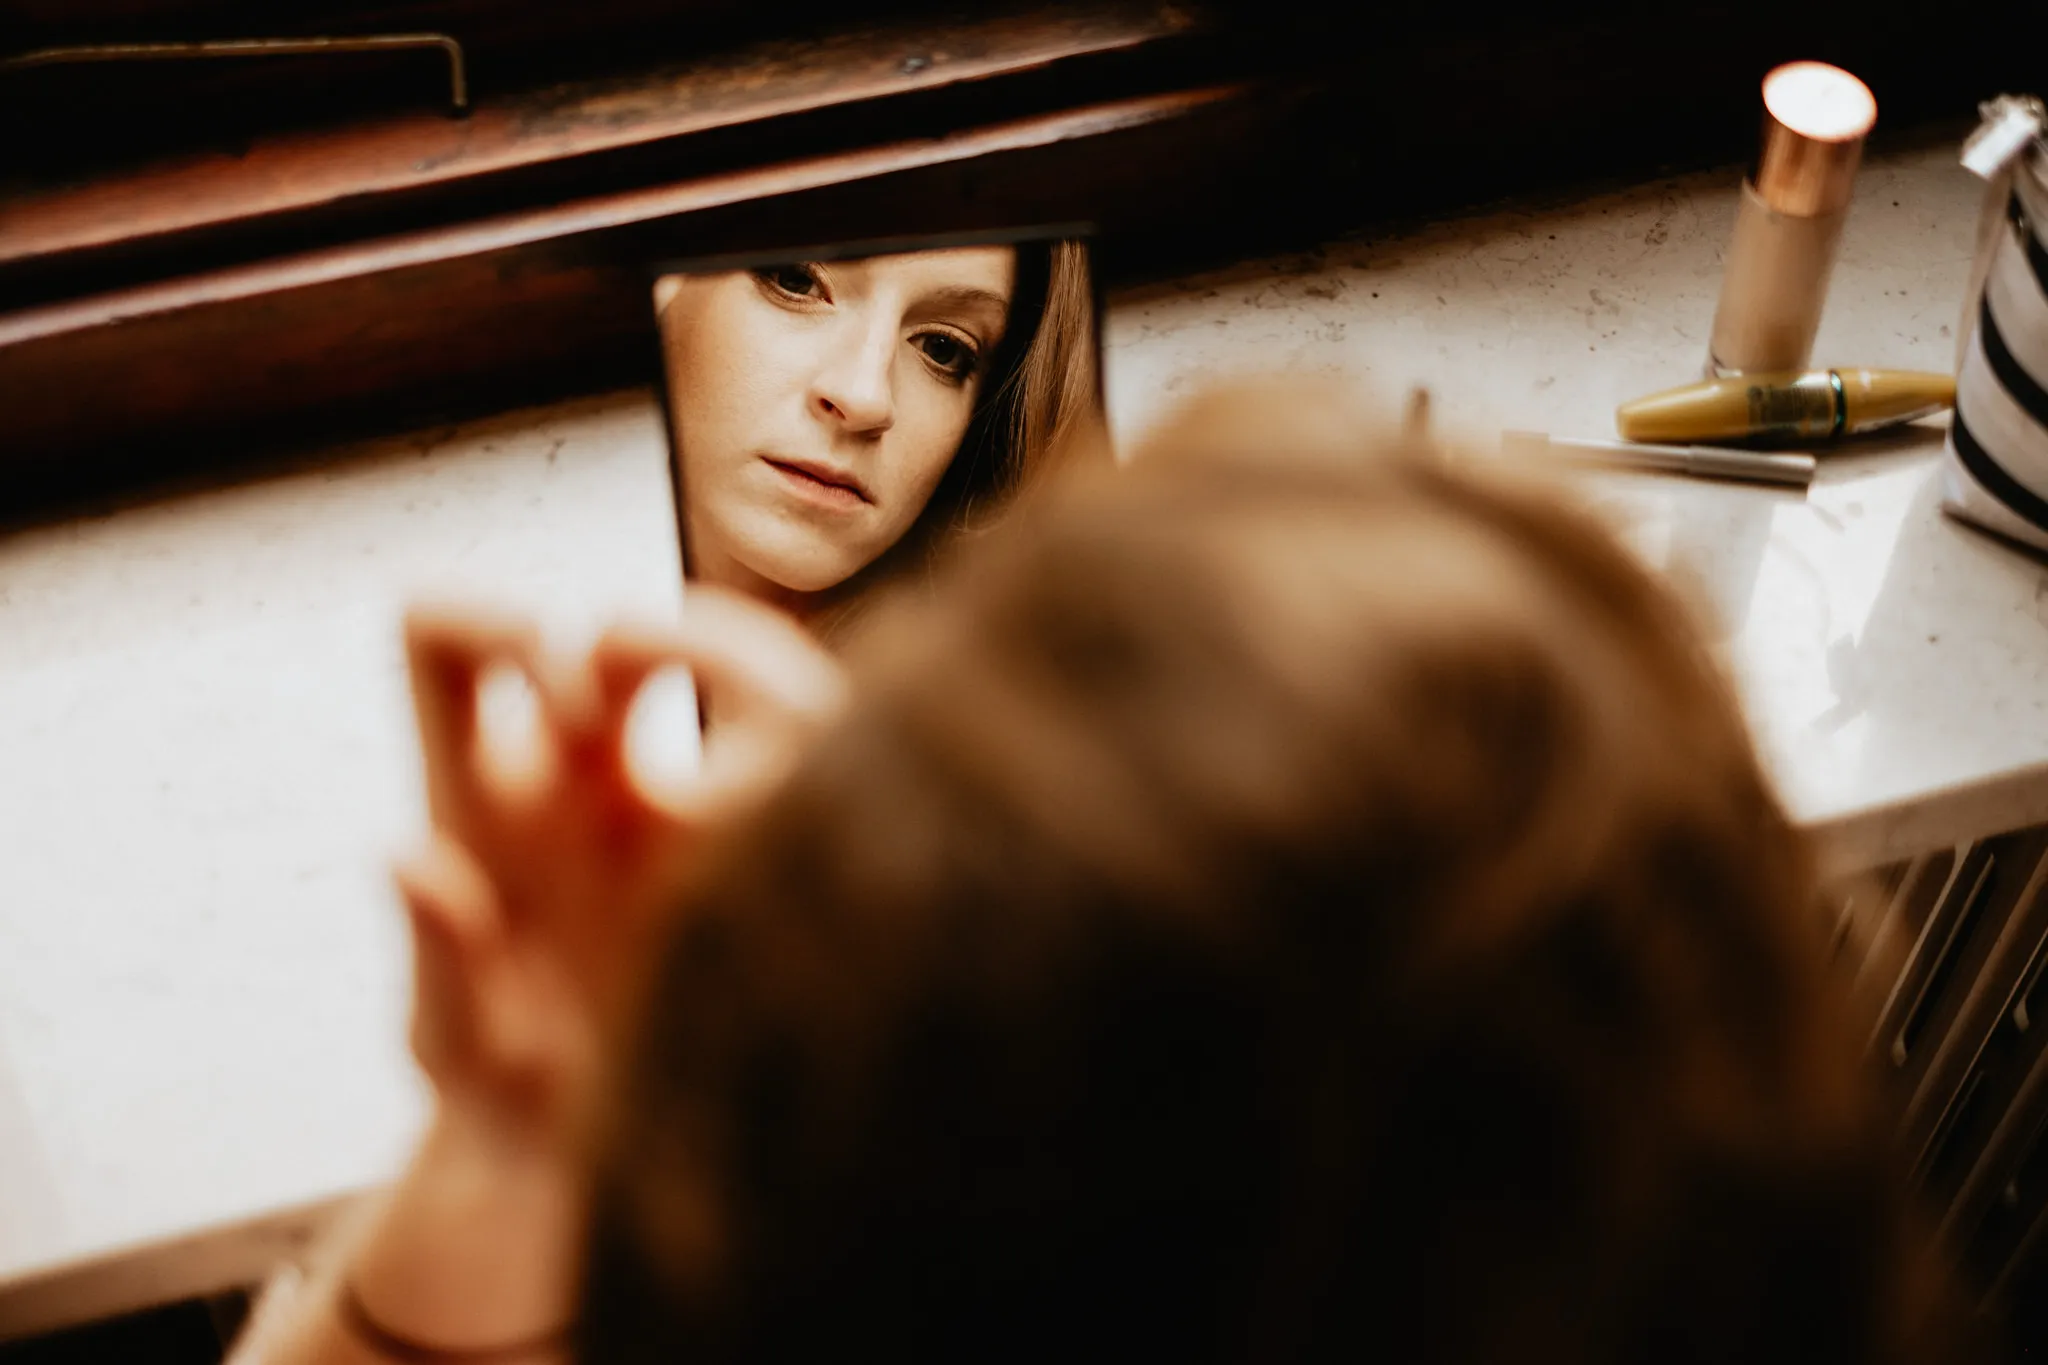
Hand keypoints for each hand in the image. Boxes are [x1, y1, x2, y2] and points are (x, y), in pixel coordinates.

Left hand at [394, 587, 846, 1156]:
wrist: (597, 1158)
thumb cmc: (501, 1102)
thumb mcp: (456, 1048)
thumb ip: (442, 961)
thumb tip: (411, 855)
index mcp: (472, 805)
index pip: (440, 638)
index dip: (484, 621)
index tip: (539, 678)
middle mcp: (563, 786)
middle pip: (586, 639)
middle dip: (619, 650)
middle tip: (625, 732)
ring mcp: (652, 813)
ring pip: (696, 683)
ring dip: (716, 700)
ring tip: (716, 792)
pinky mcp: (728, 848)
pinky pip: (768, 756)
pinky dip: (780, 762)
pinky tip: (776, 836)